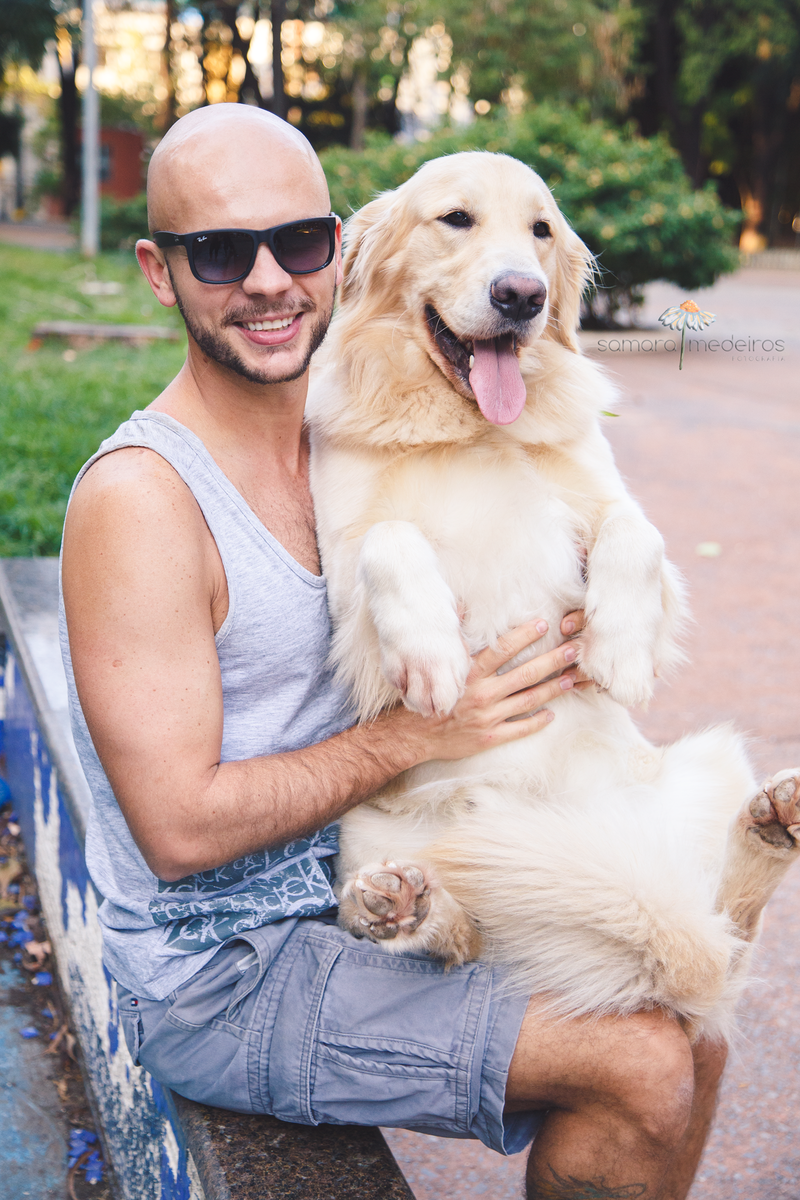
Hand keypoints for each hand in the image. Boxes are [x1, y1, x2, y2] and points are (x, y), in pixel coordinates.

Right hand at [393, 611, 589, 763]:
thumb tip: (458, 604)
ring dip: (552, 689)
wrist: (413, 734)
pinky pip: (519, 729)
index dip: (524, 635)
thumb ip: (453, 636)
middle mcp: (481, 694)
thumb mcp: (438, 664)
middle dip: (552, 661)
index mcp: (469, 674)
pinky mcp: (489, 737)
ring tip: (571, 679)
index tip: (544, 624)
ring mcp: (487, 717)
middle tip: (573, 650)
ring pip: (527, 700)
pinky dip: (537, 722)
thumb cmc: (427, 694)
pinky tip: (551, 714)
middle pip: (524, 674)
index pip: (502, 650)